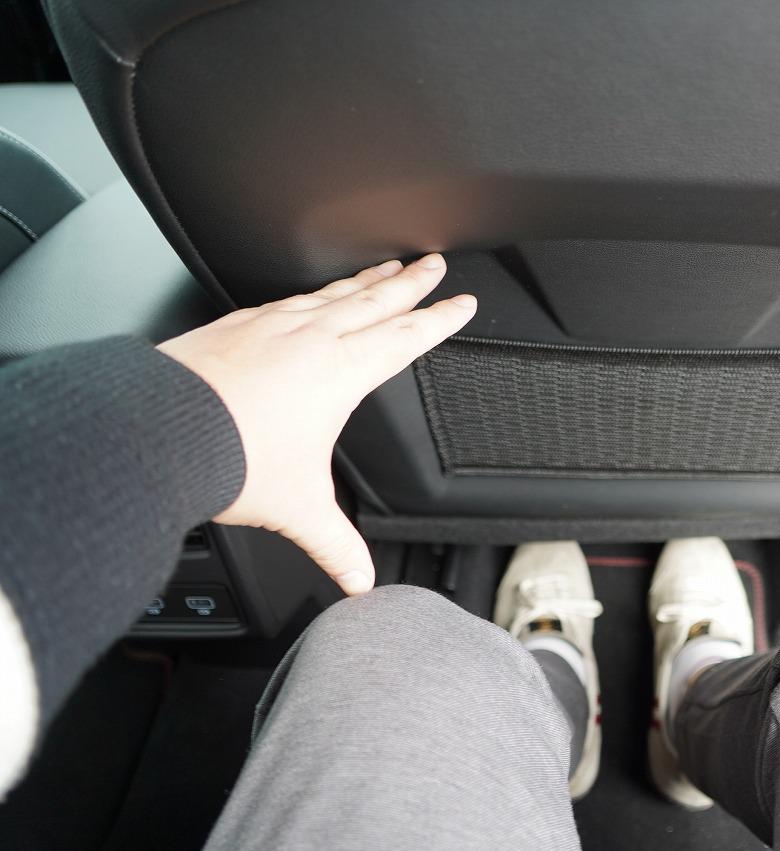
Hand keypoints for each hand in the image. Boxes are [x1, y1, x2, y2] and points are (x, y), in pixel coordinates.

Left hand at [158, 254, 474, 594]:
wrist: (159, 427)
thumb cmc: (229, 457)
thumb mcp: (297, 507)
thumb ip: (335, 544)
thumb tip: (359, 581)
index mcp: (341, 372)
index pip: (406, 338)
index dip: (439, 321)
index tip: (461, 303)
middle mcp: (312, 339)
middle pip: (377, 301)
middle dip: (411, 282)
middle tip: (434, 264)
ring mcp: (272, 325)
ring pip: (334, 293)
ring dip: (366, 280)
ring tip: (385, 268)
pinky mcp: (237, 324)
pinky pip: (289, 298)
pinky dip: (312, 292)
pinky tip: (309, 296)